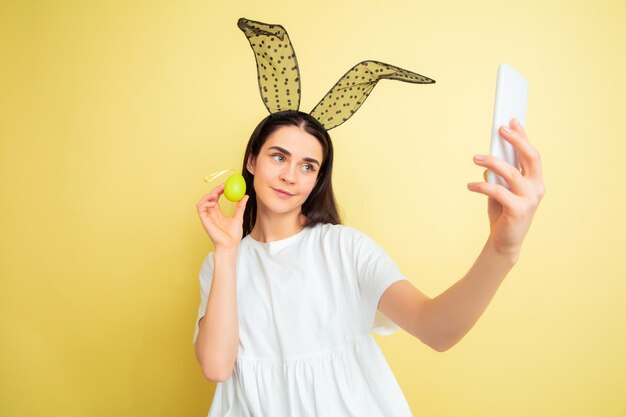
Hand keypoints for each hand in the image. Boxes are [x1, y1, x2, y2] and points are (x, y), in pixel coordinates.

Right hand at [196, 183, 249, 250]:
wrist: (230, 245)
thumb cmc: (233, 235)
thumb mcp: (238, 217)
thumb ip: (240, 207)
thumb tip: (245, 196)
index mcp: (218, 213)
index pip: (216, 198)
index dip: (219, 190)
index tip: (226, 185)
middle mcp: (211, 214)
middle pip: (209, 198)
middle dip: (214, 190)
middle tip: (223, 186)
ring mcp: (207, 217)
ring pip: (202, 202)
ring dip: (208, 196)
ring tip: (216, 195)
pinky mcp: (204, 221)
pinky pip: (200, 209)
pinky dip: (205, 203)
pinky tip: (213, 202)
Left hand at [467, 118, 544, 258]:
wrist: (504, 242)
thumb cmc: (502, 213)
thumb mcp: (501, 189)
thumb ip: (499, 174)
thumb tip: (488, 159)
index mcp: (534, 180)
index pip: (531, 154)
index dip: (523, 136)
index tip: (512, 120)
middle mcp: (536, 187)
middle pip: (531, 157)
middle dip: (516, 140)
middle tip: (500, 130)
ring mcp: (530, 199)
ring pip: (511, 172)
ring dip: (491, 162)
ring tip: (475, 158)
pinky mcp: (519, 210)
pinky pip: (498, 191)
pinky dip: (482, 186)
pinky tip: (470, 186)